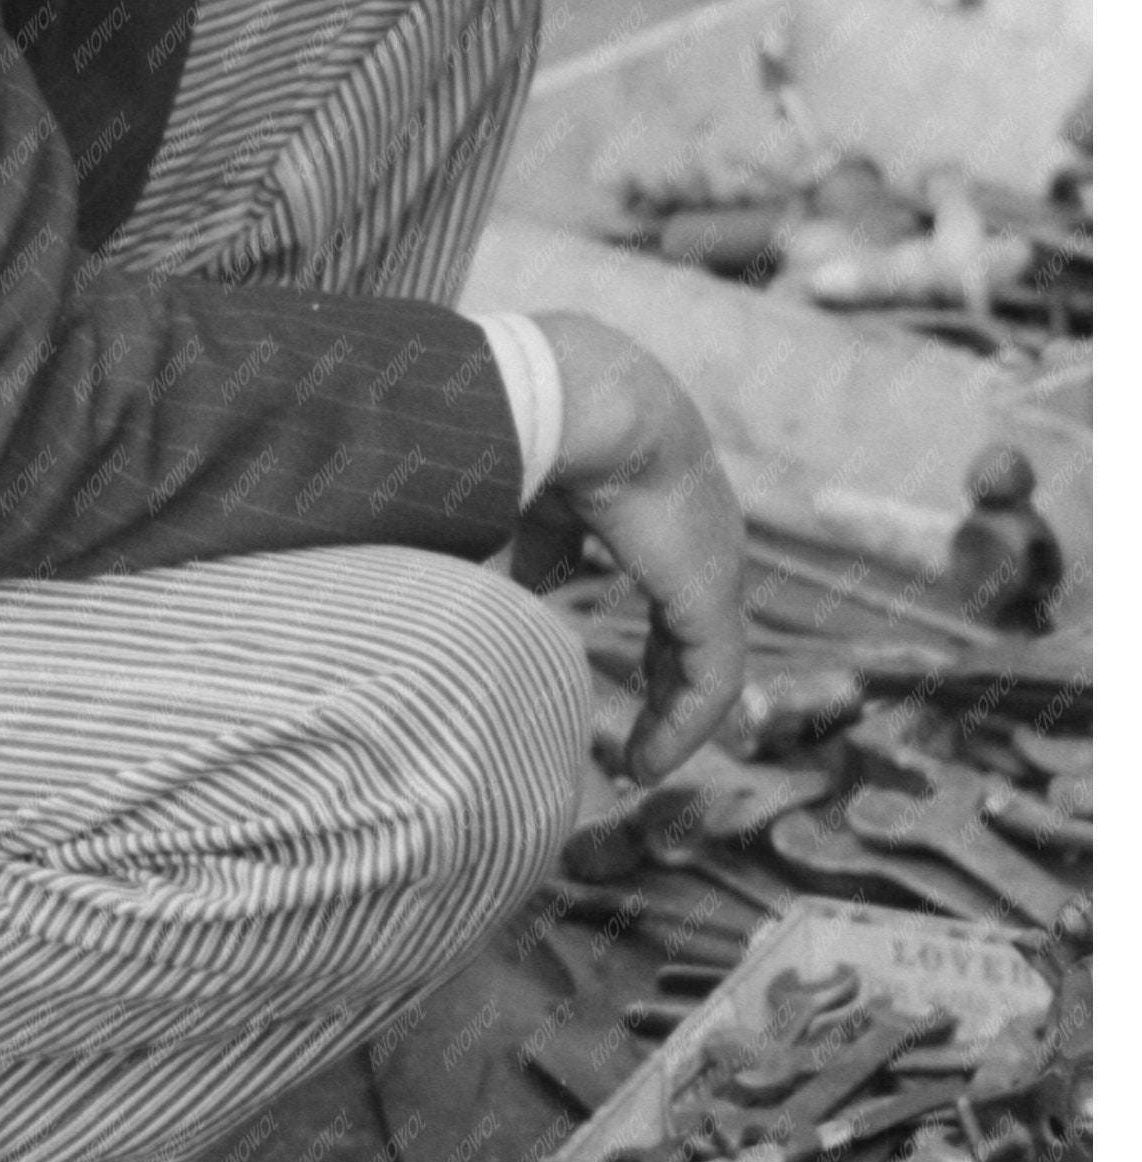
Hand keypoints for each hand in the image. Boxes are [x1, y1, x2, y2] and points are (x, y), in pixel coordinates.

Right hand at [534, 312, 745, 780]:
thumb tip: (451, 618)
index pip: (656, 574)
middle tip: (630, 740)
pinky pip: (711, 677)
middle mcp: (692, 530)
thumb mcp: (511, 509)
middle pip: (685, 619)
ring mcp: (710, 560)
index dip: (632, 633)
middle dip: (661, 678)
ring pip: (702, 656)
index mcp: (647, 499)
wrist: (571, 395)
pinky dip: (681, 725)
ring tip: (637, 765)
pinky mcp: (711, 591)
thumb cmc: (526, 434)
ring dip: (671, 713)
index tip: (595, 674)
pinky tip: (646, 763)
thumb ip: (503, 566)